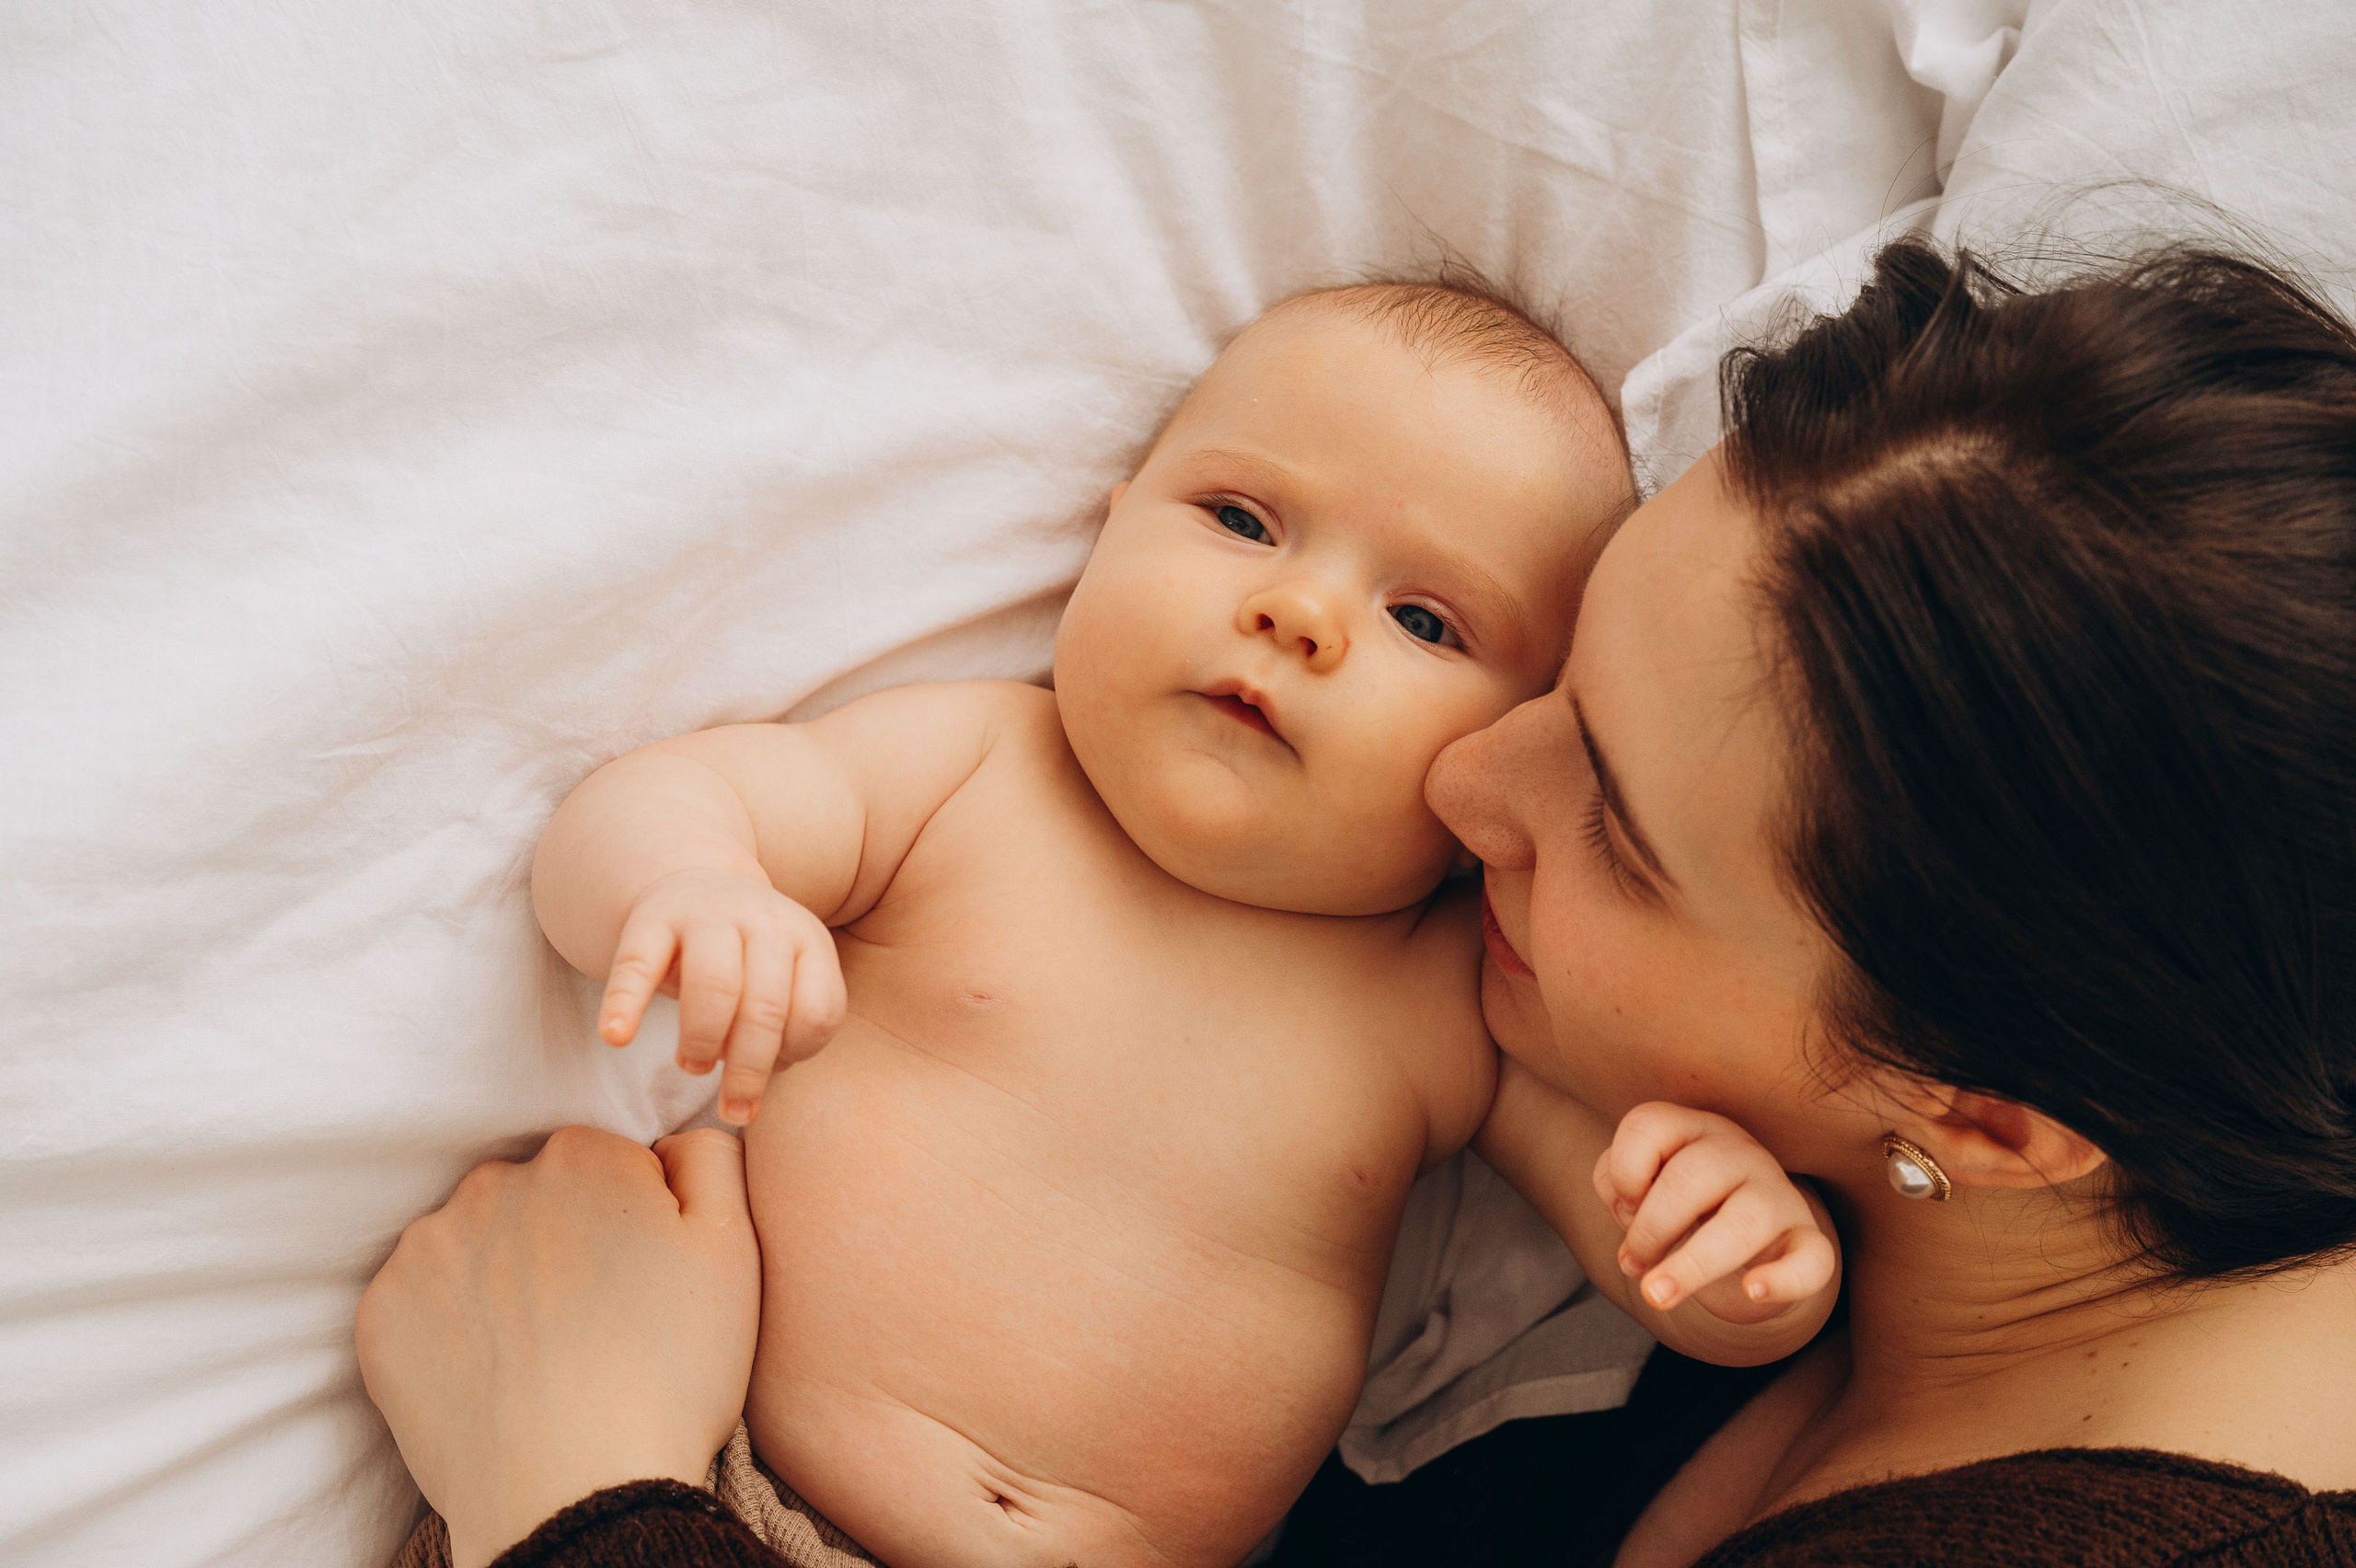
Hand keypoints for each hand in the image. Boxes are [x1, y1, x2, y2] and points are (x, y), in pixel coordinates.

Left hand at [355, 1128, 761, 1567]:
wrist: (575, 1493)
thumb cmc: (673, 1374)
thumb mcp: (735, 1249)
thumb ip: (710, 1158)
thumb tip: (671, 1138)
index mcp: (584, 1156)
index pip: (608, 1164)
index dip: (634, 1222)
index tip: (643, 1281)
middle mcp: (494, 1182)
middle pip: (535, 1194)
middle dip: (561, 1239)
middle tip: (595, 1320)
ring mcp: (428, 1248)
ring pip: (474, 1242)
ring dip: (501, 1277)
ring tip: (543, 1353)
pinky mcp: (382, 1312)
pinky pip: (421, 1298)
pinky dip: (451, 1326)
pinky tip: (493, 1371)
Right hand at [601, 868, 846, 1125]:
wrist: (694, 884)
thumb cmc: (745, 959)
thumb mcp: (781, 982)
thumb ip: (783, 1030)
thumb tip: (748, 1100)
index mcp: (808, 939)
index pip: (818, 1011)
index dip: (797, 1053)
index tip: (774, 1069)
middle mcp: (764, 920)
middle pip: (765, 1006)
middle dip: (750, 1071)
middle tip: (735, 1108)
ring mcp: (708, 914)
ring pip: (714, 986)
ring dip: (704, 1043)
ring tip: (695, 1067)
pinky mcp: (652, 919)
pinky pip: (638, 965)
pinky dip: (626, 1004)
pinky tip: (616, 1038)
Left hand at [1594, 1103, 1838, 1324]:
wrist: (1745, 1247)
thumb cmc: (1683, 1209)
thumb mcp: (1643, 1189)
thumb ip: (1619, 1189)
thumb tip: (1632, 1226)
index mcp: (1693, 1129)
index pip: (1650, 1124)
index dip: (1622, 1173)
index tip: (1624, 1210)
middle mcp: (1740, 1152)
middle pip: (1690, 1176)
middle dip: (1650, 1228)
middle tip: (1633, 1264)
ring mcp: (1779, 1195)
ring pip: (1744, 1220)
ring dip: (1691, 1264)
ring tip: (1657, 1295)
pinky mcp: (1808, 1243)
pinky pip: (1812, 1259)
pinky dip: (1783, 1279)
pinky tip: (1752, 1291)